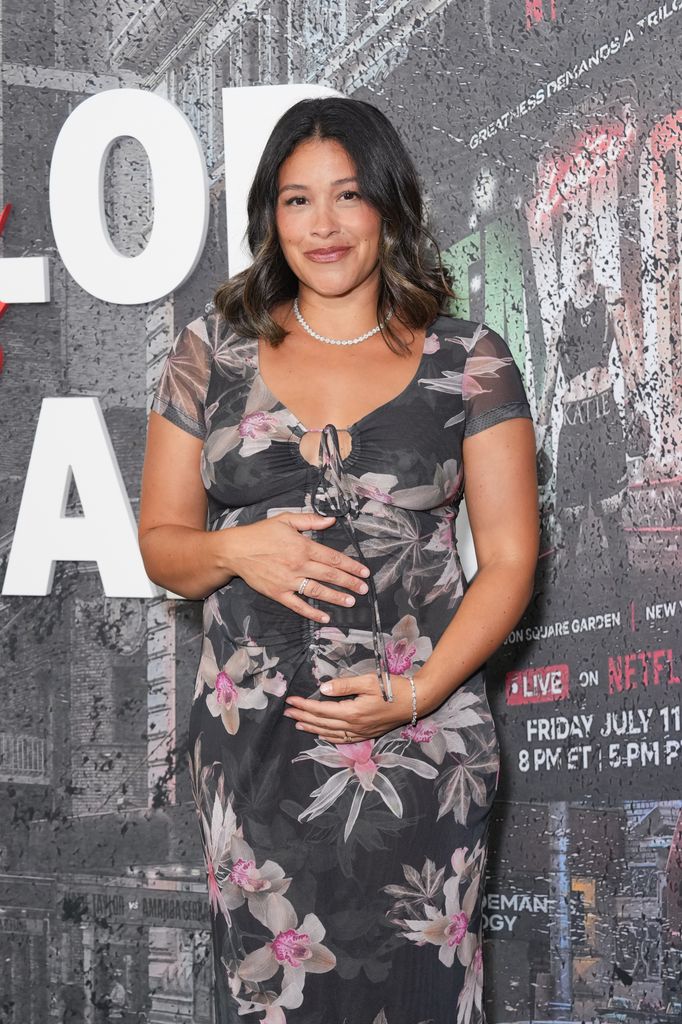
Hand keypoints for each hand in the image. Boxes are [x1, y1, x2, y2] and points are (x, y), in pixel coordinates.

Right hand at [223, 511, 370, 623]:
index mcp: (302, 546)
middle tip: (364, 588)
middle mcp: (298, 564)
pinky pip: (298, 605)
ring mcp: (288, 581)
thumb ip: (310, 520)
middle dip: (349, 582)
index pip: (332, 557)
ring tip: (351, 602)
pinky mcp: (277, 593)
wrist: (235, 550)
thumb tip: (331, 520)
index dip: (351, 565)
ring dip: (336, 597)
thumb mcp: (286, 520)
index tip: (364, 571)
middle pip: (329, 575)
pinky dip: (312, 612)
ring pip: (317, 591)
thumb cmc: (261, 533)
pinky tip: (325, 617)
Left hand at [283, 672, 423, 742]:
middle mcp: (355, 726)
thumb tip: (323, 689)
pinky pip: (343, 740)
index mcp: (353, 712)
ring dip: (312, 728)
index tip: (291, 701)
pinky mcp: (367, 734)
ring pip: (330, 733)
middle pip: (322, 723)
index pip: (321, 710)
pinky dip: (329, 737)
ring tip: (298, 724)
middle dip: (303, 717)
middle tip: (287, 712)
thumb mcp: (369, 681)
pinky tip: (322, 734)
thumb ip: (344, 685)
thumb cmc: (394, 687)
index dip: (304, 705)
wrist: (417, 701)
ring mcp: (361, 733)